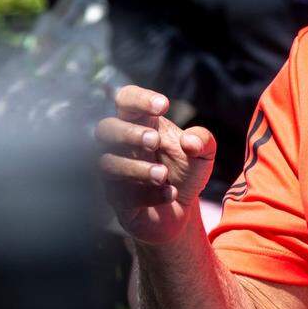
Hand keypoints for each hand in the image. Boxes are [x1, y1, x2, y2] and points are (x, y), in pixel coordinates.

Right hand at [96, 85, 215, 243]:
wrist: (182, 209)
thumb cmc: (186, 172)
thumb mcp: (203, 154)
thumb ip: (203, 140)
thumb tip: (190, 140)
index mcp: (142, 124)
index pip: (126, 99)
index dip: (138, 98)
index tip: (163, 105)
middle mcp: (122, 146)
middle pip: (104, 128)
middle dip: (128, 133)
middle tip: (154, 141)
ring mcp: (115, 173)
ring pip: (107, 164)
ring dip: (136, 168)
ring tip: (163, 175)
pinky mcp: (116, 200)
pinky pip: (121, 196)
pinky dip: (147, 195)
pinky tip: (168, 194)